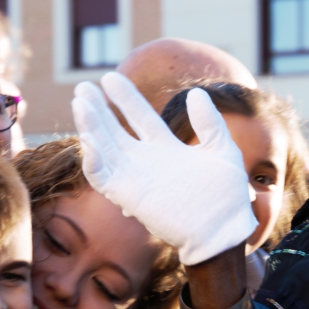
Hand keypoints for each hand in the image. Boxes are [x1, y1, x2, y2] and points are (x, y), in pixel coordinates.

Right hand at [72, 72, 257, 264]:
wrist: (224, 231)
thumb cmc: (227, 196)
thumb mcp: (222, 150)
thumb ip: (210, 123)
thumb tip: (196, 93)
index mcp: (167, 148)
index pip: (139, 117)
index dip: (125, 97)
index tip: (109, 77)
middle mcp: (146, 161)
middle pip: (114, 129)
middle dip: (97, 108)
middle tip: (83, 87)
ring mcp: (135, 177)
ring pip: (102, 148)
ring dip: (89, 126)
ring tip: (81, 103)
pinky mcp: (128, 195)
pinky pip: (102, 177)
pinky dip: (92, 160)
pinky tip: (88, 140)